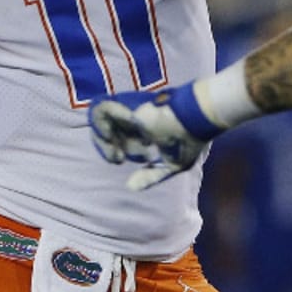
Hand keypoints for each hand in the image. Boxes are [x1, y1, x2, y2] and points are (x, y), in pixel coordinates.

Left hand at [89, 88, 213, 189]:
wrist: (192, 119)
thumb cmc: (188, 139)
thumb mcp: (173, 164)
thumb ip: (152, 176)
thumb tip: (130, 187)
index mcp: (147, 131)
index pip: (124, 141)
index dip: (121, 151)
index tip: (127, 160)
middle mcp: (136, 121)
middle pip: (111, 133)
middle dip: (107, 148)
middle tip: (117, 158)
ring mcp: (129, 112)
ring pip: (101, 121)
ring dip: (101, 139)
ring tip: (113, 152)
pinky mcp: (124, 105)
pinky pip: (99, 111)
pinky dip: (99, 126)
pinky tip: (110, 139)